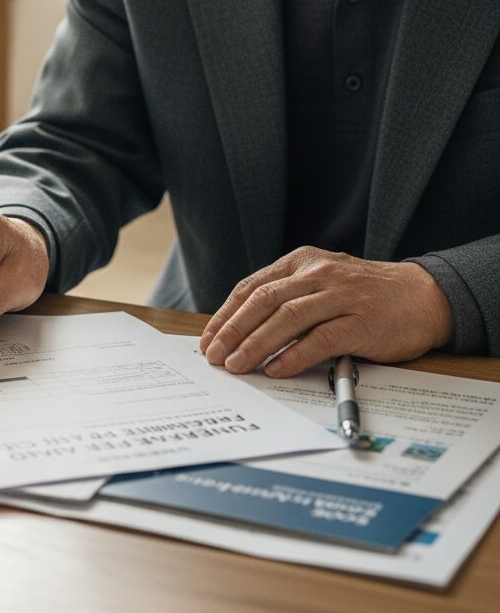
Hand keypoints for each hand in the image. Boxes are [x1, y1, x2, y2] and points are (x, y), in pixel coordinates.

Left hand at [199, 247, 453, 377]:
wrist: (423, 296)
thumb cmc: (364, 295)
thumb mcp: (321, 282)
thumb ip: (287, 297)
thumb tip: (241, 331)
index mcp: (301, 262)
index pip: (252, 287)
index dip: (226, 314)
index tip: (208, 338)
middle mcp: (318, 274)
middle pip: (263, 301)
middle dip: (233, 330)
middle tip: (214, 355)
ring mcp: (341, 296)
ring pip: (287, 318)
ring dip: (256, 344)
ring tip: (237, 365)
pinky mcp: (362, 321)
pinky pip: (321, 339)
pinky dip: (295, 355)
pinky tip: (276, 369)